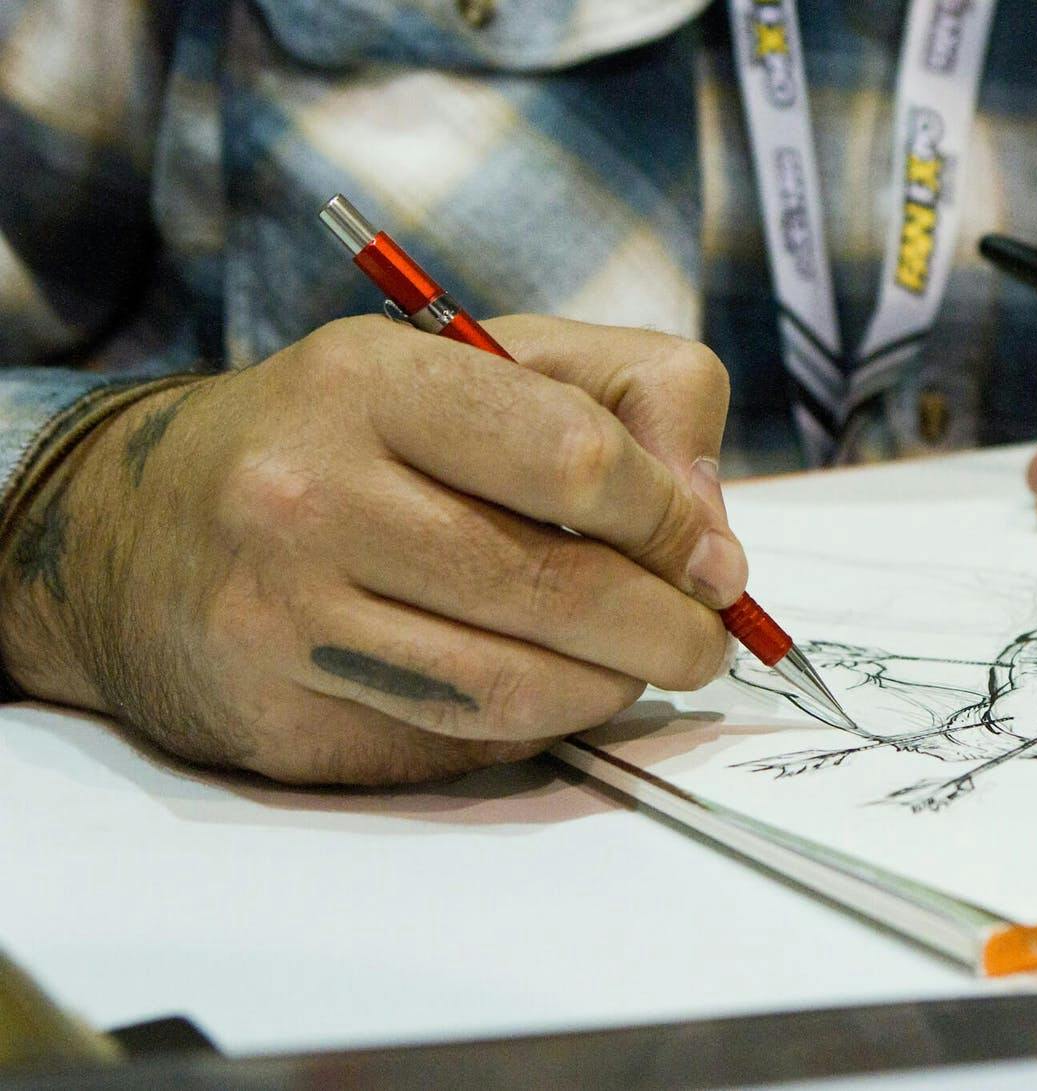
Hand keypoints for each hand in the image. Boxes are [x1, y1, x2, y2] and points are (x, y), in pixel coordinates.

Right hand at [0, 315, 740, 784]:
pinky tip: (540, 690)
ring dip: (613, 689)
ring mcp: (281, 617)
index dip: (673, 522)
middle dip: (669, 628)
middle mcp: (306, 494)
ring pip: (518, 689)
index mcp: (370, 379)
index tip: (712, 560)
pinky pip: (458, 745)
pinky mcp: (277, 719)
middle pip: (559, 590)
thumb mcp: (486, 359)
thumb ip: (633, 398)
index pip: (576, 459)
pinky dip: (533, 727)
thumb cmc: (354, 433)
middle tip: (704, 639)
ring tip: (635, 666)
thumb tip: (712, 534)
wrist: (138, 523)